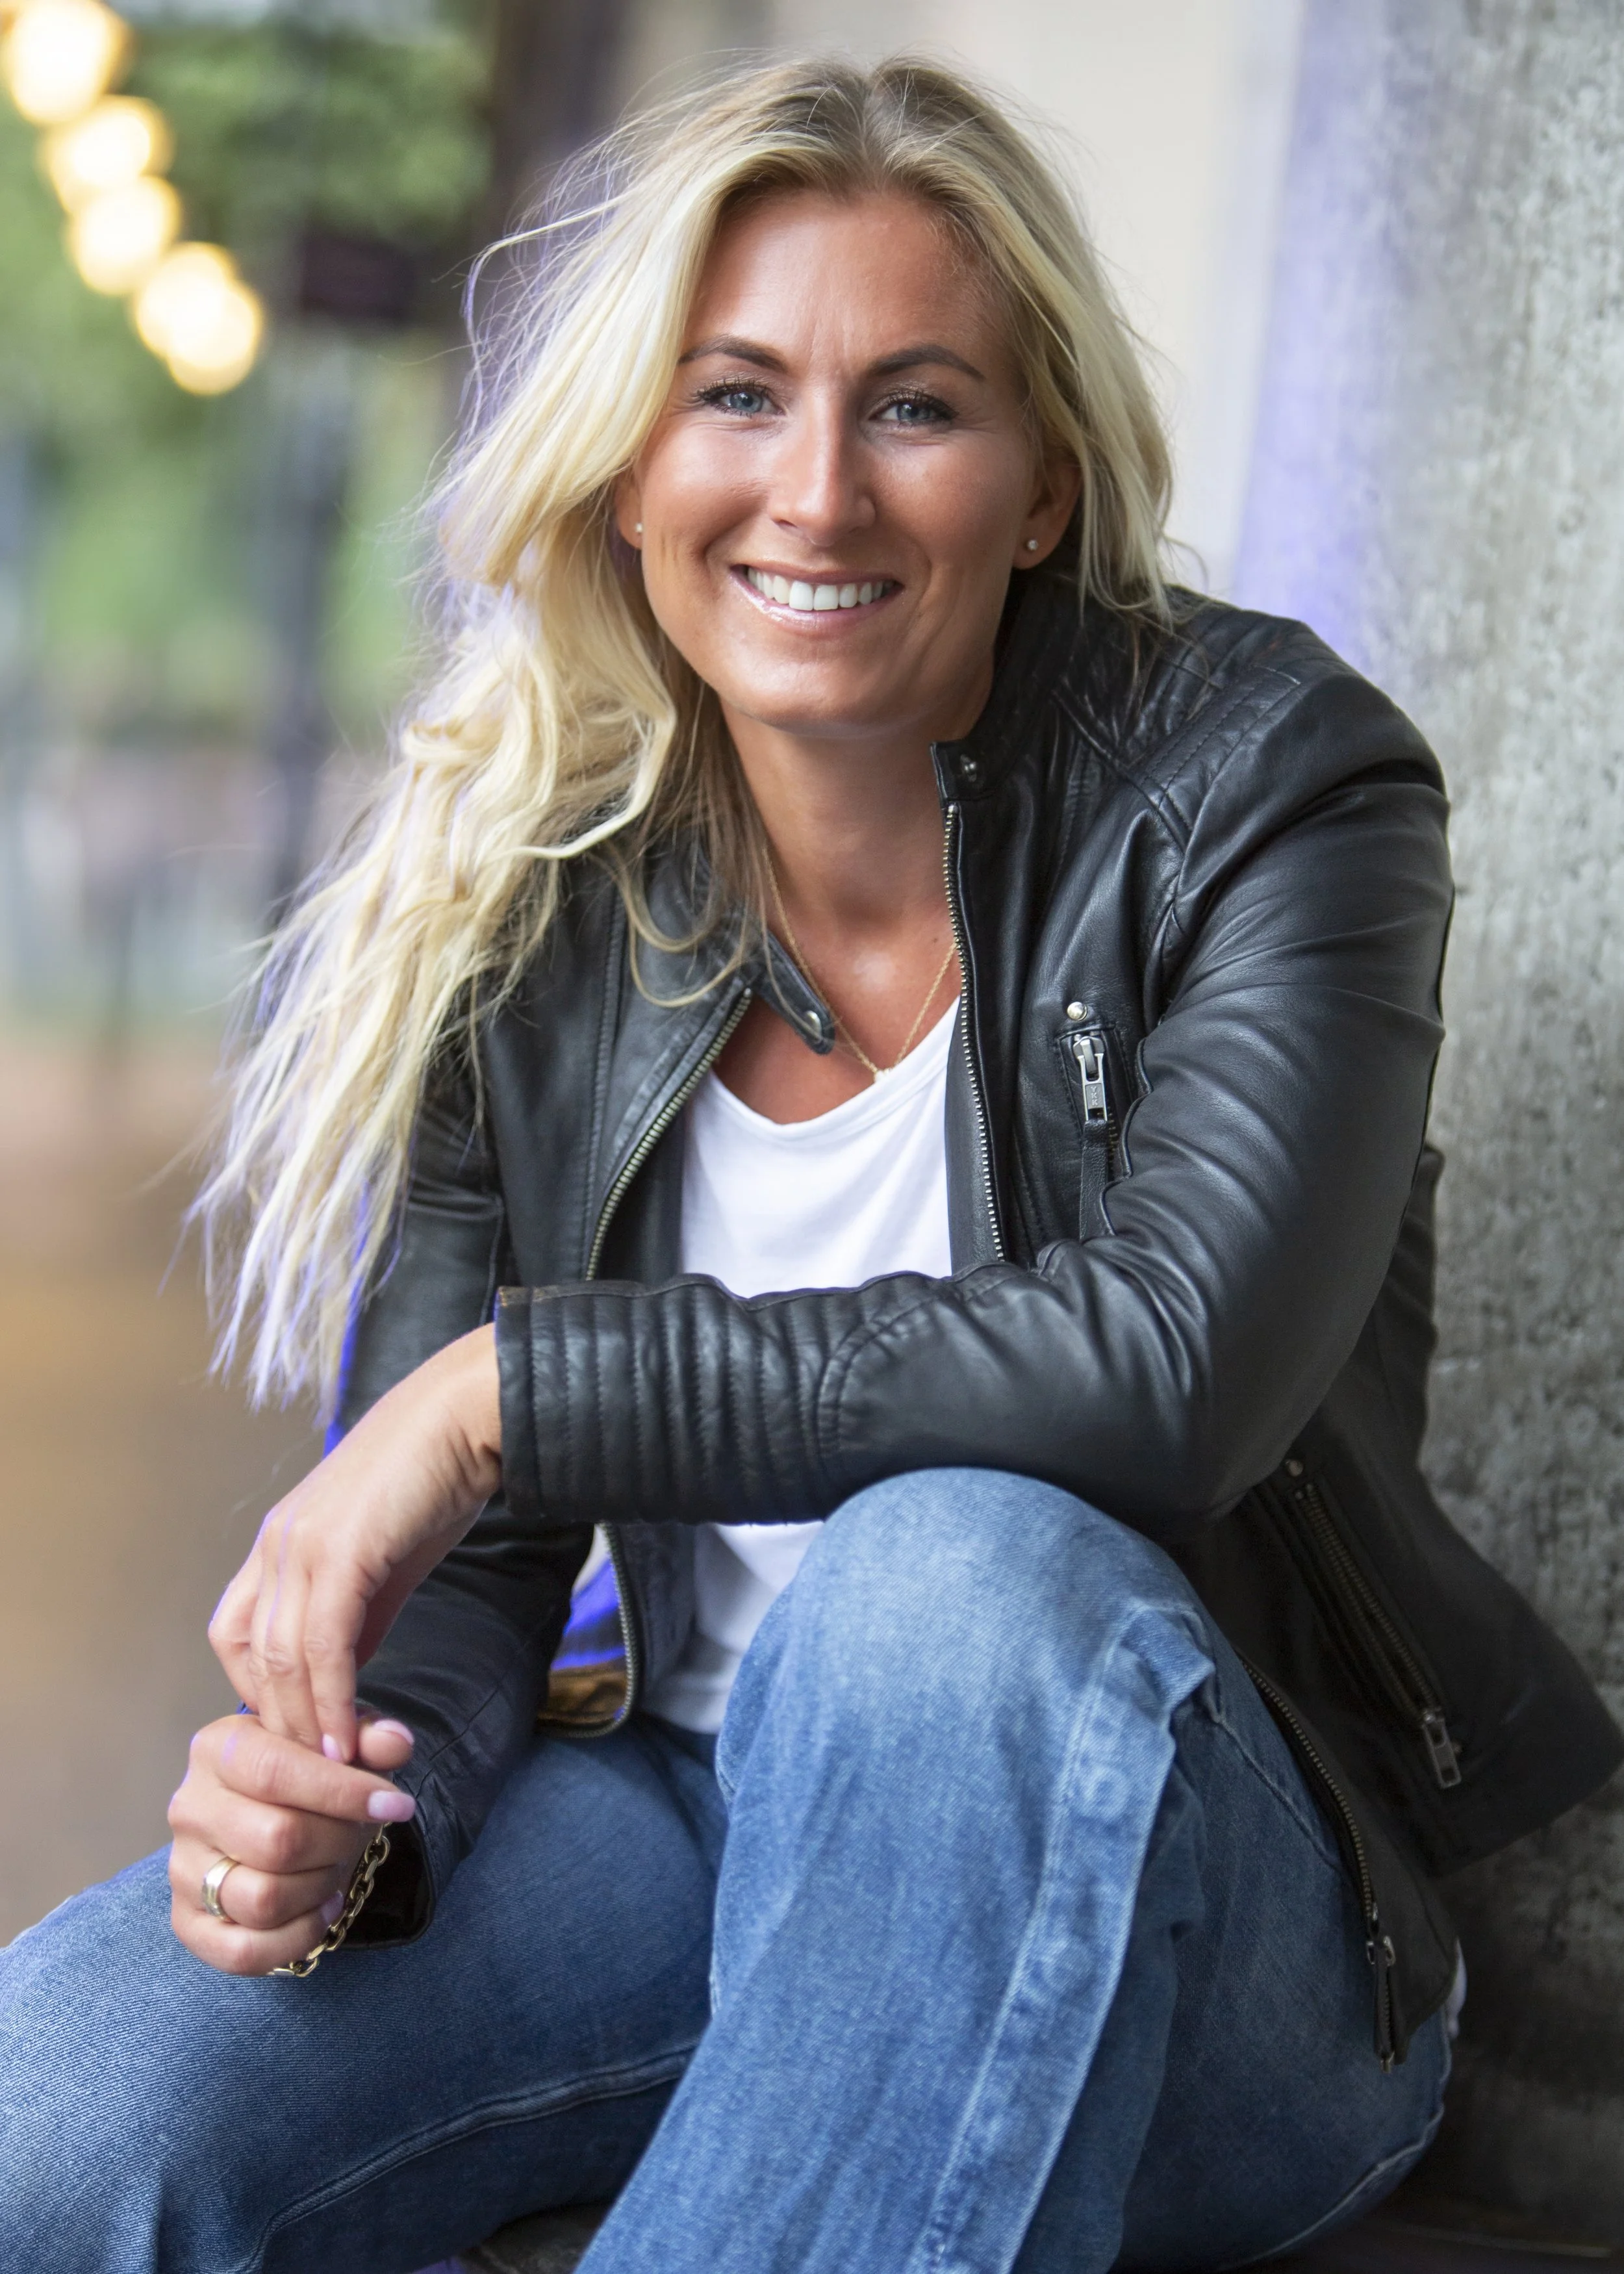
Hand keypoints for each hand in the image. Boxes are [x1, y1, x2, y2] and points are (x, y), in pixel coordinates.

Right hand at [167, 1711, 417, 1974]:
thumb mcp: (341, 1744)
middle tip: (357, 1834)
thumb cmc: (309, 1777)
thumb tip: (397, 1743)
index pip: (276, 1771)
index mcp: (218, 1749)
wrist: (270, 1817)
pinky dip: (298, 1937)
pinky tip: (322, 1908)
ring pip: (263, 1899)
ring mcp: (182, 1870)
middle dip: (338, 1842)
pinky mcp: (187, 1923)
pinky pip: (244, 1951)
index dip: (344, 1792)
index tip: (396, 1805)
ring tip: (335, 1868)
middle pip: (277, 1840)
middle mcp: (190, 1808)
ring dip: (320, 1889)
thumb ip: (370, 1737)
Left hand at [209, 1324, 501, 1763]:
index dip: (260, 1690)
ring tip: (336, 1771)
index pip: (236, 1633)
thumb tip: (349, 1669)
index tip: (301, 1729)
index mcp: (282, 1540)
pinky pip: (323, 1645)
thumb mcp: (388, 1555)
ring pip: (281, 1659)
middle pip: (250, 1656)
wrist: (471, 1415)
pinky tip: (350, 1737)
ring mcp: (304, 1545)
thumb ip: (362, 1612)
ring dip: (306, 1724)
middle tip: (318, 1770)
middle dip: (282, 1722)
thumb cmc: (438, 1476)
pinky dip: (332, 1699)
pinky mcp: (343, 1551)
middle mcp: (277, 1543)